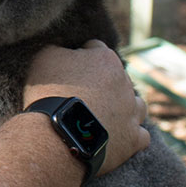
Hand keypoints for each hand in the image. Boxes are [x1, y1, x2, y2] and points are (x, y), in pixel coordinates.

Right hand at [24, 40, 149, 174]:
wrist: (56, 134)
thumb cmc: (49, 93)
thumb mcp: (45, 57)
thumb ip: (58, 47)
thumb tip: (63, 48)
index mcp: (105, 59)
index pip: (95, 49)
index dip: (80, 56)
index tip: (67, 68)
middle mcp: (125, 83)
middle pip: (117, 77)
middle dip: (102, 83)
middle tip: (80, 94)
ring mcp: (132, 112)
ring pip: (136, 105)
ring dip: (123, 107)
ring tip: (103, 115)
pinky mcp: (133, 139)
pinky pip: (140, 134)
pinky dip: (130, 133)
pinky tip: (116, 135)